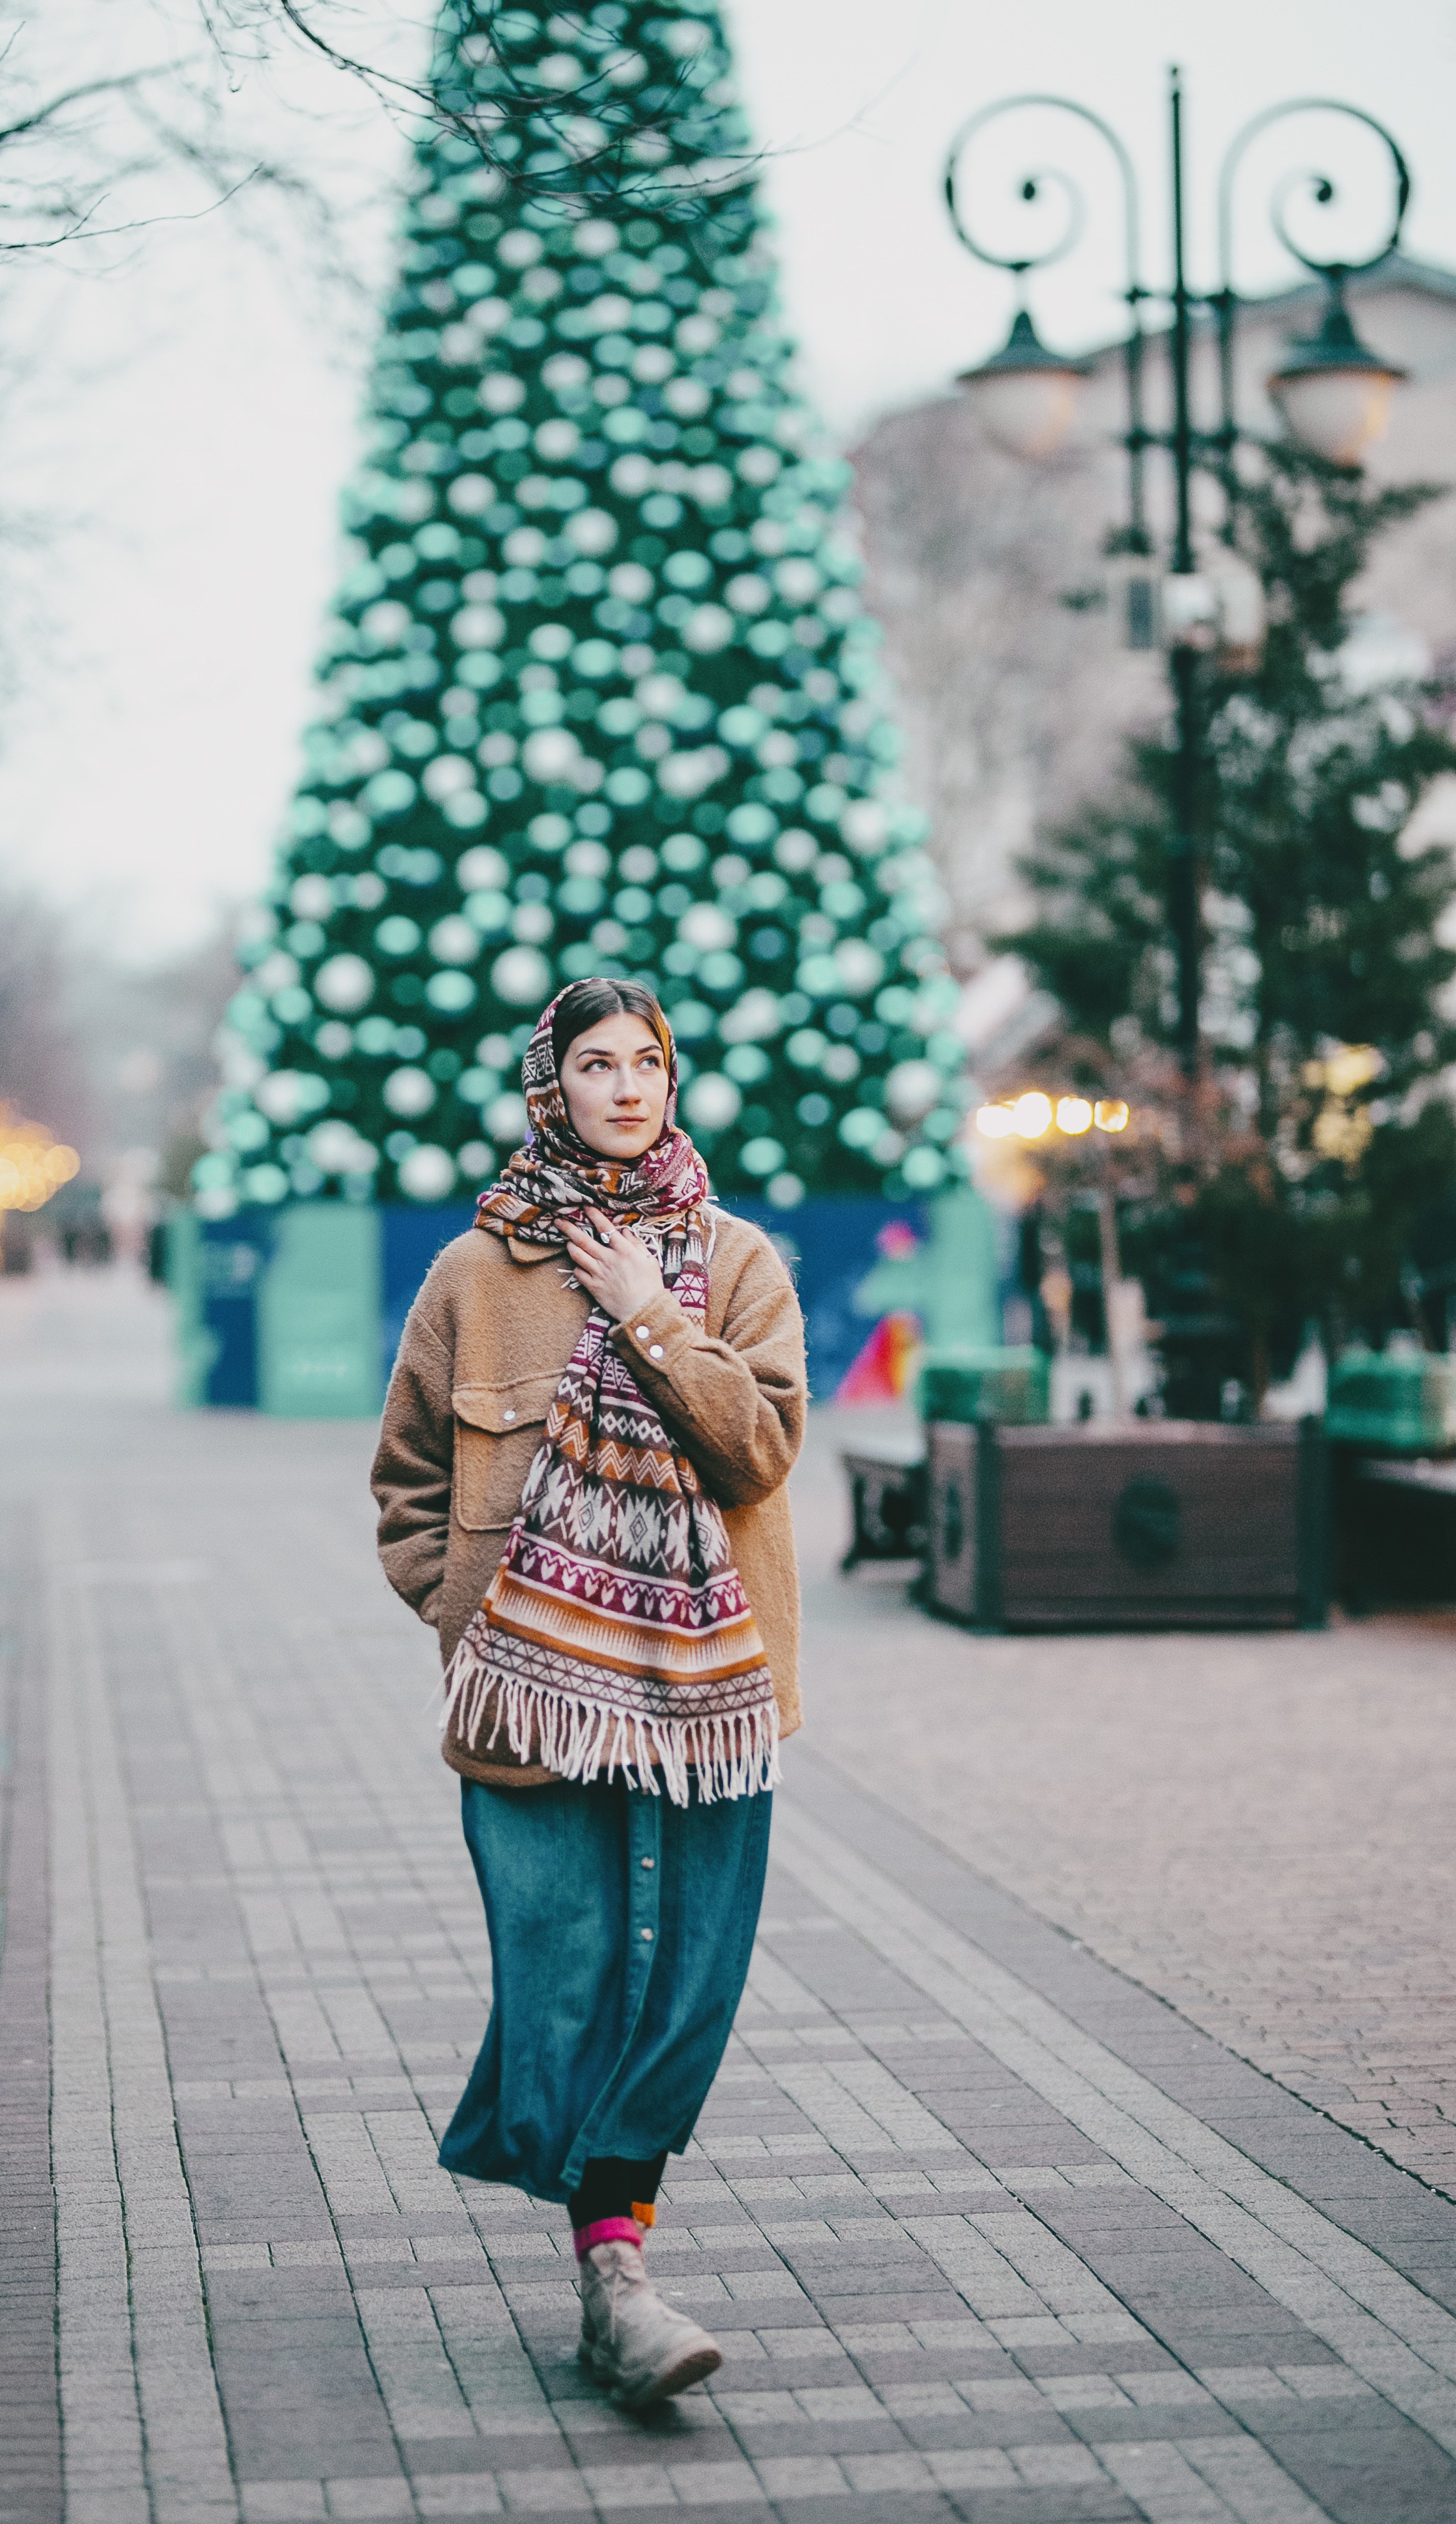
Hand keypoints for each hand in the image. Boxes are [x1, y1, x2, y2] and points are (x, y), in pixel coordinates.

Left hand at [562, 1207, 665, 1323]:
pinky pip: (578, 1273)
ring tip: (568, 1241)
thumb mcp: (649, 1260)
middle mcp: (608, 1259)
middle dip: (569, 1228)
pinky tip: (578, 1264)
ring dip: (570, 1246)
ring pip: (577, 1255)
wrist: (643, 1310)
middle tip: (559, 1221)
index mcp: (624, 1250)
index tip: (585, 1207)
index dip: (594, 1215)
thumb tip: (624, 1231)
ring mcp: (599, 1273)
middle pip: (583, 1240)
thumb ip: (636, 1244)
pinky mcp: (593, 1287)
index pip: (605, 1228)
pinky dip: (576, 1267)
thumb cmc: (650, 1285)